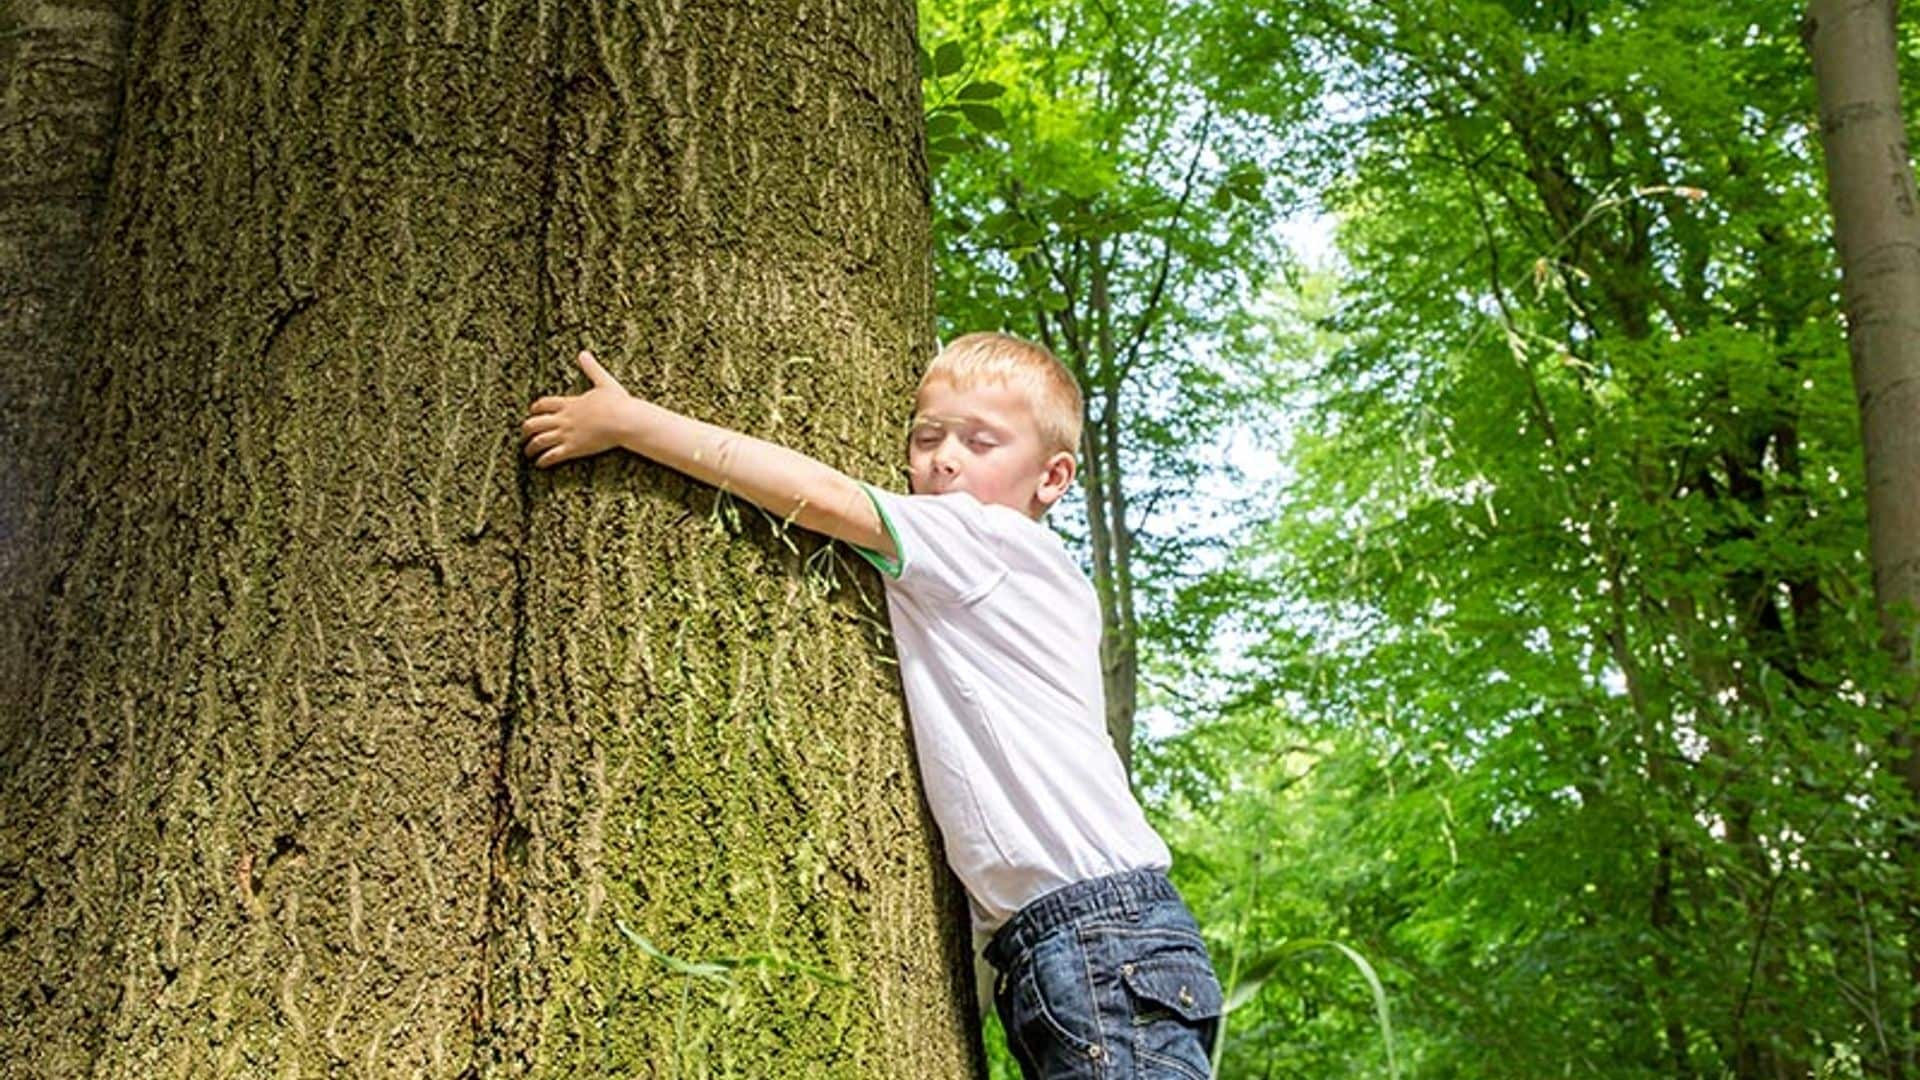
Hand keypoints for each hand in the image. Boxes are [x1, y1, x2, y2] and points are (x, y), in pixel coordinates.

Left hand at [521, 350, 634, 467]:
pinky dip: (543, 460)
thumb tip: (583, 353)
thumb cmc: (618, 402)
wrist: (624, 420)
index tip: (532, 412)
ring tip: (528, 452)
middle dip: (526, 430)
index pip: (544, 404)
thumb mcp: (604, 382)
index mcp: (569, 403)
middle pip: (534, 423)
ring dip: (531, 447)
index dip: (536, 408)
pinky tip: (539, 464)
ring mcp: (566, 434)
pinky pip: (552, 456)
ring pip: (539, 441)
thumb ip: (592, 369)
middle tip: (524, 435)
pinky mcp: (573, 448)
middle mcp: (563, 418)